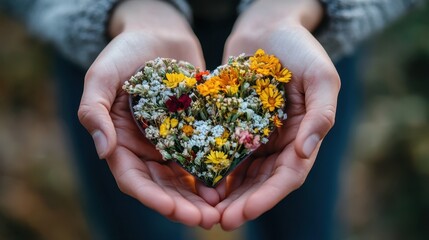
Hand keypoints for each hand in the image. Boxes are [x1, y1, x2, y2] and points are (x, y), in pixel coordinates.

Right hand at [78, 0, 219, 227]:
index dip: (154, 198)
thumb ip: (94, 111)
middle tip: (207, 219)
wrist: (158, 33)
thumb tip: (105, 151)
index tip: (176, 210)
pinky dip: (212, 172)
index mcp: (119, 141)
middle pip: (162, 186)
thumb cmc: (125, 50)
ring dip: (199, 197)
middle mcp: (144, 147)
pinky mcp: (191, 130)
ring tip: (220, 209)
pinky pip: (201, 156)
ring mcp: (168, 141)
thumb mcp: (101, 75)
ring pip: (183, 178)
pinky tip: (228, 183)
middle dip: (182, 206)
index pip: (133, 179)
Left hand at [216, 0, 339, 229]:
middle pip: (263, 182)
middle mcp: (281, 141)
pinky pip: (226, 151)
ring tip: (205, 210)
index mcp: (304, 135)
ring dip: (227, 194)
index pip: (288, 176)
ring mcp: (258, 135)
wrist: (269, 27)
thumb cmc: (299, 47)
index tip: (241, 213)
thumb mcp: (320, 76)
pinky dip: (215, 169)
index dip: (266, 198)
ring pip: (243, 173)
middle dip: (243, 203)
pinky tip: (198, 181)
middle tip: (219, 221)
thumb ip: (321, 113)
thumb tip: (306, 152)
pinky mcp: (237, 124)